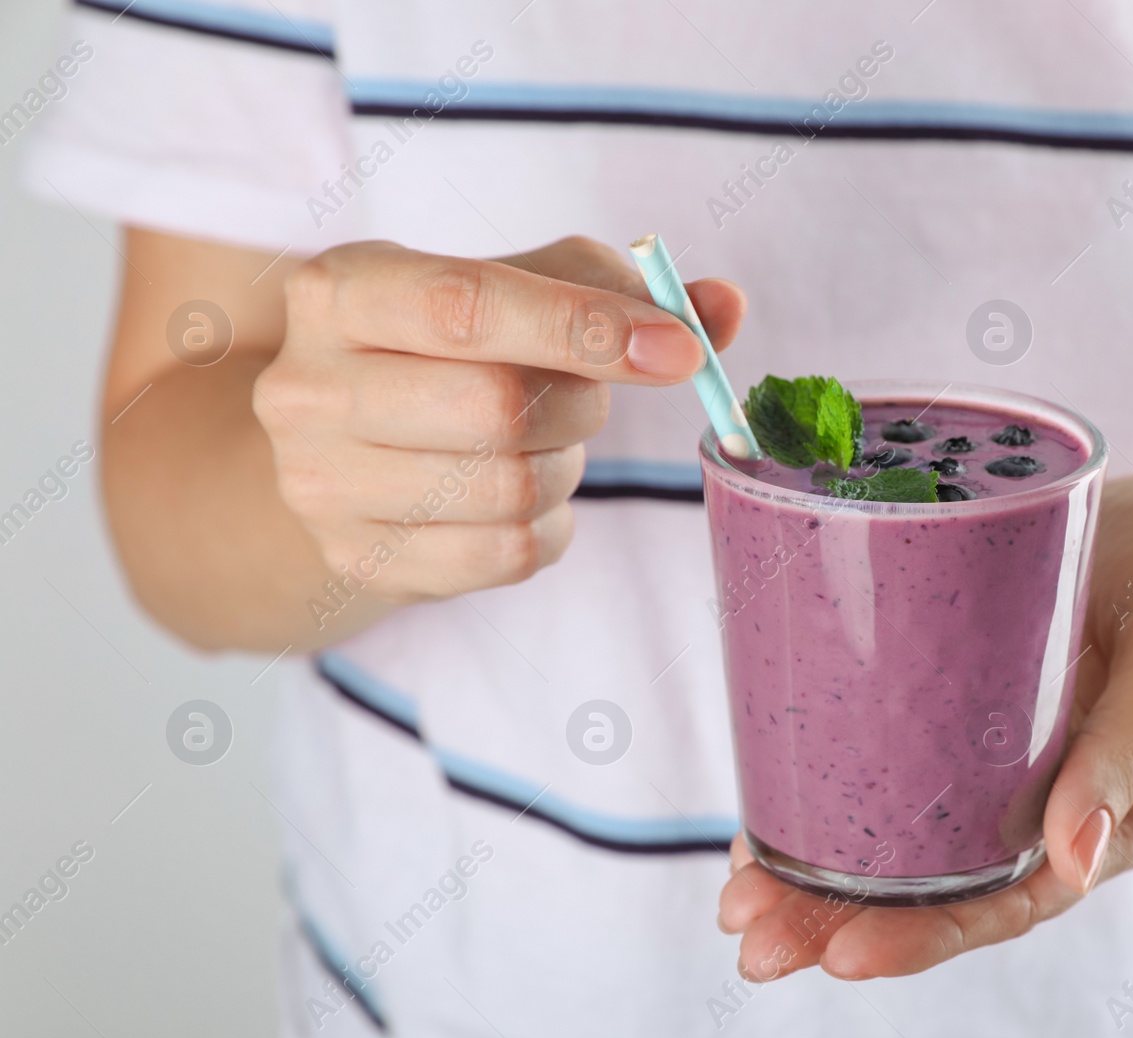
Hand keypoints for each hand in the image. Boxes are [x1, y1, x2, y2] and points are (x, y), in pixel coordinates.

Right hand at [253, 237, 744, 603]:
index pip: (471, 306)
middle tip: (588, 395)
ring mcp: (322, 485)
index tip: (678, 350)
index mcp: (342, 289)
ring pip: (511, 489)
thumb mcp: (507, 288)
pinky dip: (550, 523)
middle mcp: (308, 387)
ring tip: (544, 441)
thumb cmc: (443, 350)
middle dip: (583, 402)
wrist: (340, 446)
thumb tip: (724, 307)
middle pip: (500, 408)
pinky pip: (509, 554)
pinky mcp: (361, 557)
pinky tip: (526, 494)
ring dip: (566, 465)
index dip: (587, 328)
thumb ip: (612, 286)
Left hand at [717, 473, 1132, 980]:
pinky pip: (884, 771)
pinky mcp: (948, 711)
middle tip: (755, 939)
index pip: (1010, 901)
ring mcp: (987, 764)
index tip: (848, 953)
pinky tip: (760, 822)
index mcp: (1102, 820)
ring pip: (898, 843)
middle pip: (935, 889)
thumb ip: (1130, 751)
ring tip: (738, 900)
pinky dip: (821, 802)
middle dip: (841, 921)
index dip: (929, 934)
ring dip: (815, 879)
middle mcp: (1035, 806)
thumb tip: (1074, 860)